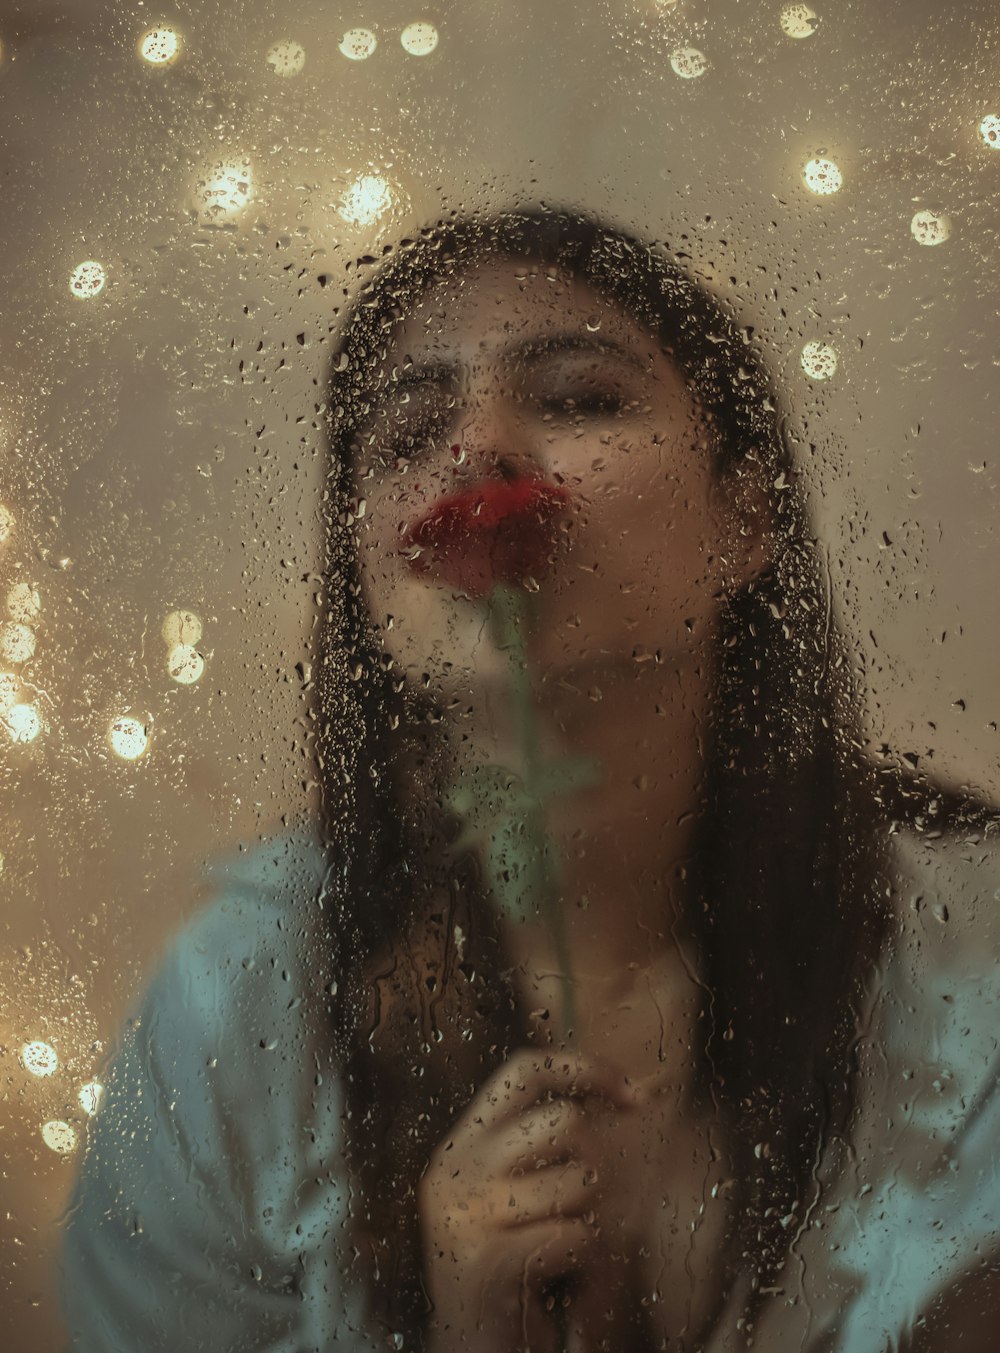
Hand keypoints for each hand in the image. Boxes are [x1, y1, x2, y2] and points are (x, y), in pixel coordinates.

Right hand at [418, 1048, 637, 1352]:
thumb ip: (568, 1143)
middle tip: (590, 1210)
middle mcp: (455, 1171)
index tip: (634, 1097)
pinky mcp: (488, 1257)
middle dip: (598, 1166)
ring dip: (591, 1223)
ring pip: (579, 1181)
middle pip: (564, 1122)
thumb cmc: (514, 1279)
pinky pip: (576, 1235)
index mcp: (460, 1148)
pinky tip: (558, 1285)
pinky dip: (585, 1264)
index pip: (524, 1071)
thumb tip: (654, 1085)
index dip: (584, 1070)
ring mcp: (466, 1213)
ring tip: (564, 1257)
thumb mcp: (527, 1200)